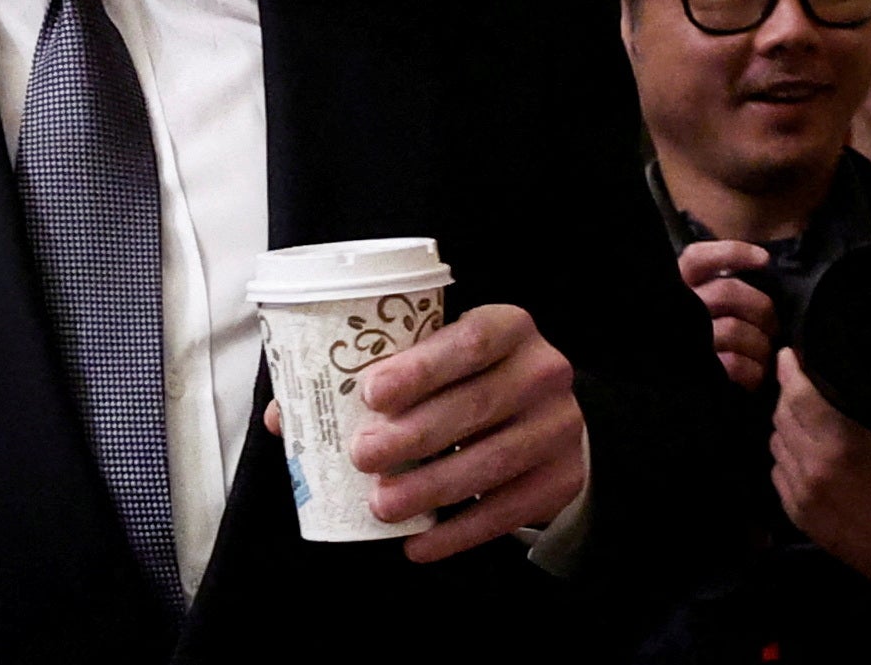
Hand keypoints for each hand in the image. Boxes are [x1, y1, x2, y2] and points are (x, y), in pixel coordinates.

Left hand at [351, 304, 583, 562]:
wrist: (546, 416)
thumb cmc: (474, 378)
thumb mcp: (449, 355)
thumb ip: (399, 371)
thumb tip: (308, 410)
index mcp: (510, 327)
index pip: (470, 342)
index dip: (420, 369)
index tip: (371, 394)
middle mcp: (544, 372)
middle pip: (476, 405)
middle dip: (413, 435)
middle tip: (362, 455)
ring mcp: (559, 427)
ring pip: (491, 462)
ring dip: (430, 488)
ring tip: (382, 504)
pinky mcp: (562, 479)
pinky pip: (506, 511)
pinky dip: (457, 532)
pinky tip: (418, 543)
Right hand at [676, 240, 778, 391]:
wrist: (669, 402)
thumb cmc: (697, 346)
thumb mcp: (700, 311)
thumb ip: (720, 292)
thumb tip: (760, 269)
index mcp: (678, 289)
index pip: (699, 258)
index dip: (733, 253)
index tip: (764, 260)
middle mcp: (677, 309)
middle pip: (728, 292)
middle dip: (761, 309)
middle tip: (772, 326)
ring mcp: (686, 342)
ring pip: (735, 329)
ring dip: (760, 345)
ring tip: (765, 356)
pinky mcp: (697, 372)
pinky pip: (733, 365)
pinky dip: (752, 371)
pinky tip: (754, 377)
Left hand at [769, 349, 870, 585]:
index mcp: (840, 444)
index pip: (797, 394)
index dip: (789, 368)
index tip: (790, 353)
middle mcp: (812, 466)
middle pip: (782, 413)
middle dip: (790, 395)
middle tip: (806, 387)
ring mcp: (799, 492)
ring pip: (775, 439)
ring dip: (788, 426)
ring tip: (809, 422)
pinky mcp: (793, 511)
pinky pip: (777, 468)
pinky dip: (788, 456)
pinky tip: (808, 454)